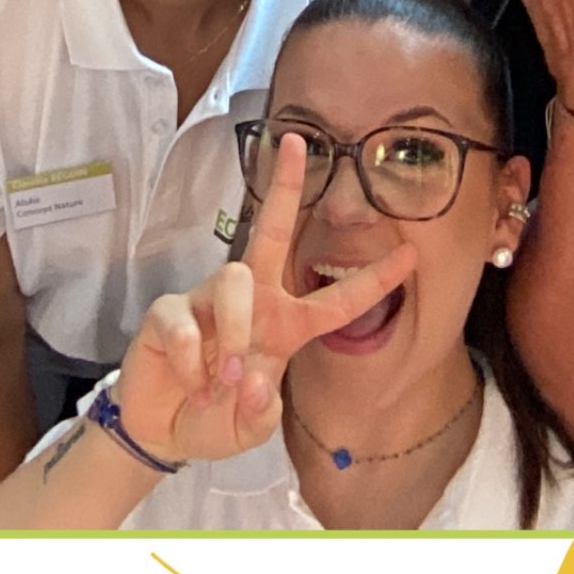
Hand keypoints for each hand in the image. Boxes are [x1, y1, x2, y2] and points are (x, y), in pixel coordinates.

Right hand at [117, 135, 416, 466]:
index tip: (412, 255)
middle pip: (272, 230)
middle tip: (295, 142)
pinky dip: (194, 363)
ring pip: (234, 279)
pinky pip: (186, 322)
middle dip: (284, 185)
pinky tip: (193, 386)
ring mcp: (206, 300)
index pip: (336, 301)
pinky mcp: (168, 312)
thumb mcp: (250, 427)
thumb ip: (261, 410)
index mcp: (284, 323)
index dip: (373, 281)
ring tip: (227, 380)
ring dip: (234, 332)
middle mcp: (251, 299)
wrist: (162, 431)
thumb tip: (253, 381)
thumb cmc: (216, 416)